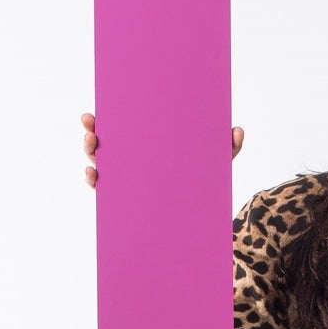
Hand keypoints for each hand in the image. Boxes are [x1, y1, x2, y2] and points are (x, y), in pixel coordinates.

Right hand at [82, 112, 243, 188]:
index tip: (94, 112)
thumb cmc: (203, 181)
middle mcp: (133, 160)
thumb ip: (227, 147)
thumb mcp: (216, 162)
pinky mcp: (126, 199)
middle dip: (91, 132)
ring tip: (92, 145)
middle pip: (104, 144)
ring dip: (90, 154)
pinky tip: (94, 177)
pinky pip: (104, 191)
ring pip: (100, 165)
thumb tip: (237, 130)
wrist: (203, 217)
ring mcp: (127, 180)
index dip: (104, 120)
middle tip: (90, 124)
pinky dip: (95, 183)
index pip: (122, 127)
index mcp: (148, 144)